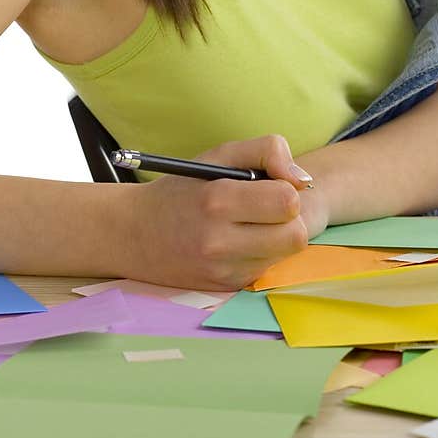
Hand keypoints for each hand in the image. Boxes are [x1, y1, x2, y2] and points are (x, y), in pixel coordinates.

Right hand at [128, 133, 317, 290]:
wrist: (134, 233)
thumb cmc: (182, 189)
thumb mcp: (218, 154)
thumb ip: (266, 151)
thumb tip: (303, 179)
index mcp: (218, 199)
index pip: (288, 201)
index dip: (287, 190)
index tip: (271, 186)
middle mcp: (220, 240)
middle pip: (296, 235)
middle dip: (289, 218)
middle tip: (266, 208)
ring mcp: (223, 269)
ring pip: (285, 255)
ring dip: (277, 238)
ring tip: (251, 224)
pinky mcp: (225, 287)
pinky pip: (266, 270)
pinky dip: (261, 255)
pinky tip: (239, 242)